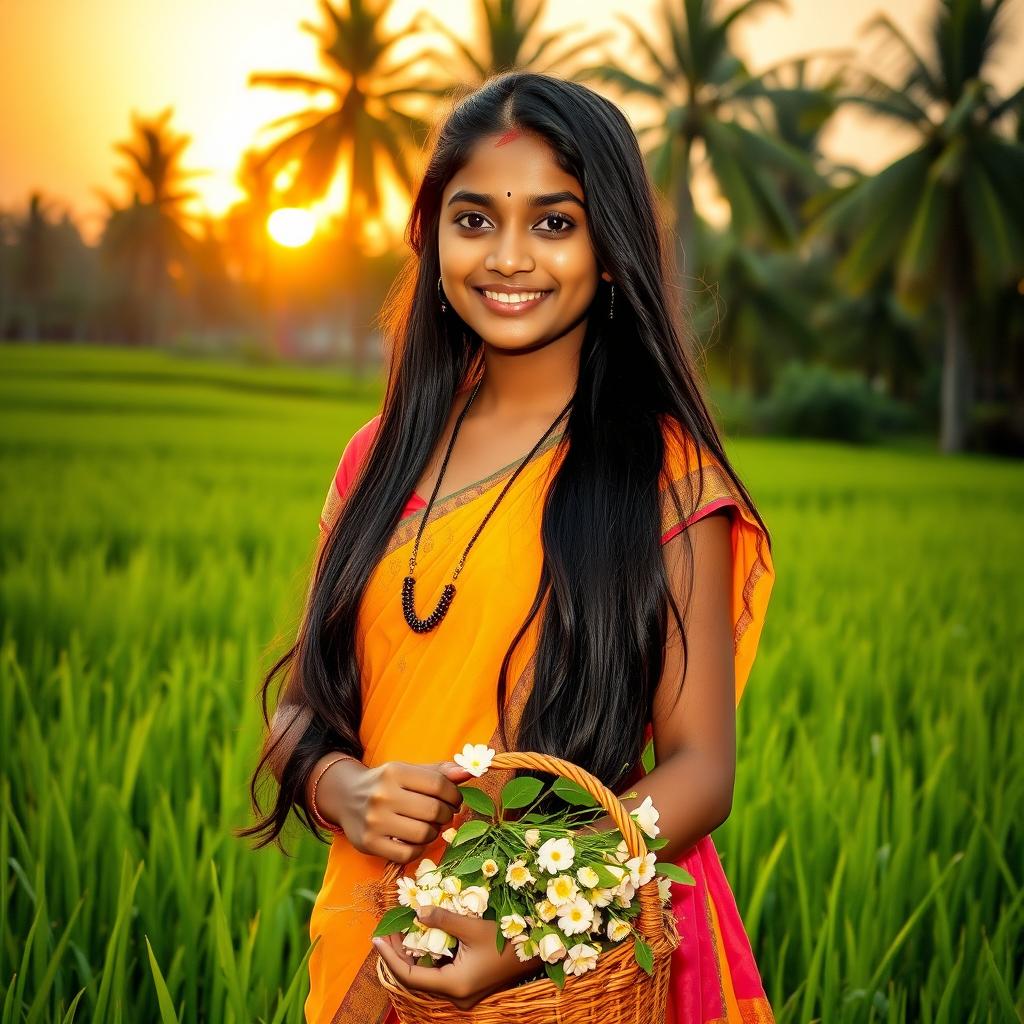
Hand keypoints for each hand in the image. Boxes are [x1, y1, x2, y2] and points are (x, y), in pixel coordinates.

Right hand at [319, 759, 473, 861]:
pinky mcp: (369, 843)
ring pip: (423, 833)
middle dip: (447, 814)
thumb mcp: (409, 771)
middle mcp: (382, 795)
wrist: (345, 797)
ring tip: (429, 826)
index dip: (454, 794)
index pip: (438, 784)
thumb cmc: (386, 784)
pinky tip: (415, 839)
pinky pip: (408, 853)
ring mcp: (374, 821)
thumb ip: (439, 772)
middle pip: (433, 810)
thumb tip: (469, 772)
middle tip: (444, 814)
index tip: (455, 799)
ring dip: (434, 832)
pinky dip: (419, 848)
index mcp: (394, 772)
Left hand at [373, 905, 541, 1010]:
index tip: (376, 938)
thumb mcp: (472, 925)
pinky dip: (427, 956)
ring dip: (412, 954)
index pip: (409, 975)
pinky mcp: (468, 985)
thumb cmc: (508, 938)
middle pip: (416, 977)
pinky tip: (422, 937)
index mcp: (454, 985)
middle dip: (398, 954)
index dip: (389, 957)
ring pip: (427, 975)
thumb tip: (417, 910)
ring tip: (399, 931)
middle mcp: (455, 994)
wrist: (538, 951)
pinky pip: (439, 973)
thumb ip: (442, 919)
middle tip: (385, 931)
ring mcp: (462, 992)